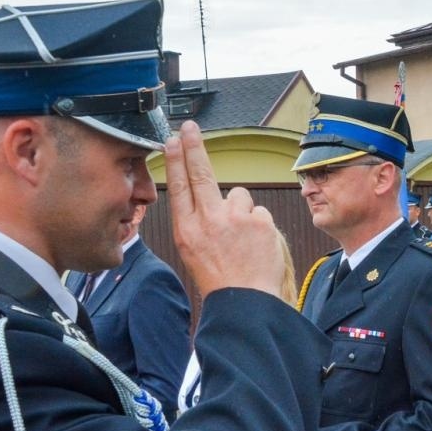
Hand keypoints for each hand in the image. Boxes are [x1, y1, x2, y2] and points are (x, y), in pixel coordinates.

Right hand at [163, 121, 284, 296]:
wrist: (246, 301)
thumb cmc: (219, 279)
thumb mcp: (194, 252)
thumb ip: (198, 222)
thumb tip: (208, 198)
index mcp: (186, 230)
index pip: (178, 187)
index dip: (175, 161)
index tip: (172, 140)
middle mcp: (208, 220)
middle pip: (201, 174)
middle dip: (194, 147)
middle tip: (190, 129)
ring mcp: (235, 218)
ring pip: (238, 196)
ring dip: (241, 211)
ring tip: (242, 239)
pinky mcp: (259, 220)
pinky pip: (258, 211)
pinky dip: (259, 224)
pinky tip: (256, 244)